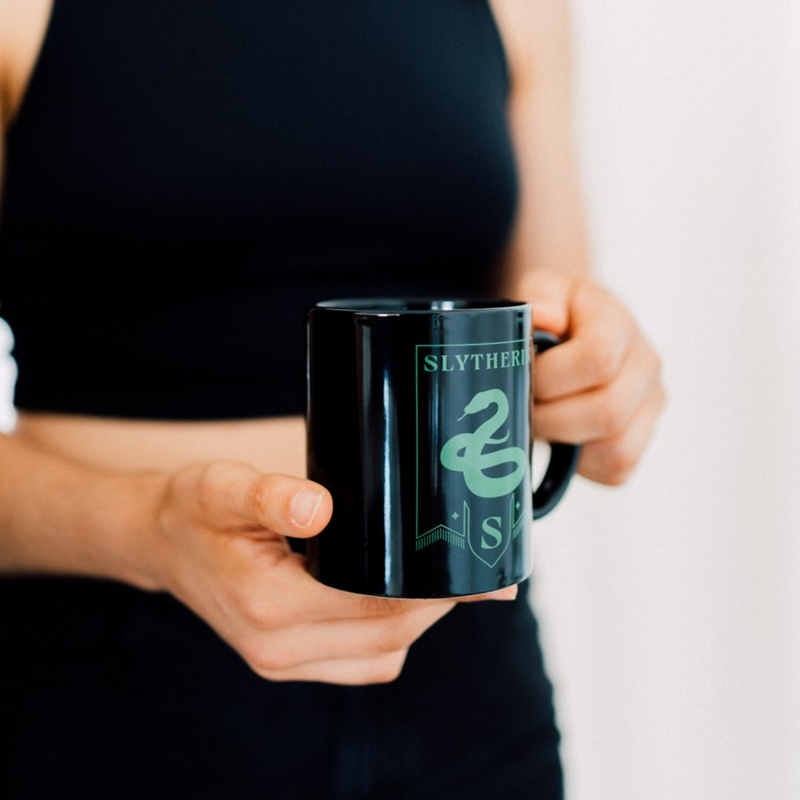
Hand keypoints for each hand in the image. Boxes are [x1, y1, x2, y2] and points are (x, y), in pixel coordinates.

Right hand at [143, 460, 515, 683]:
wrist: (162, 543)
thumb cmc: (196, 511)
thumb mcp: (223, 487)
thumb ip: (270, 496)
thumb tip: (321, 507)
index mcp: (269, 605)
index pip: (376, 606)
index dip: (433, 589)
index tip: (473, 565)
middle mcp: (278, 648)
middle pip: (389, 636)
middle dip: (440, 605)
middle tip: (477, 568)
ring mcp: (282, 663)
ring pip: (381, 657)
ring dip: (420, 623)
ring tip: (443, 581)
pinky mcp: (288, 663)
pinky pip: (362, 665)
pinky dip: (392, 639)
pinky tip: (401, 602)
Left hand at [516, 271, 665, 484]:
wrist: (576, 326)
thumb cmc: (556, 311)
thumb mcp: (543, 287)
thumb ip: (540, 294)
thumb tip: (542, 317)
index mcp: (620, 324)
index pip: (597, 360)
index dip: (550, 376)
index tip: (523, 374)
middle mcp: (646, 366)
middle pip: (607, 412)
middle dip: (551, 417)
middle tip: (521, 408)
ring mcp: (649, 405)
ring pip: (616, 449)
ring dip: (566, 442)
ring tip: (540, 420)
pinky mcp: (641, 438)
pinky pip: (616, 469)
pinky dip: (582, 464)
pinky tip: (562, 437)